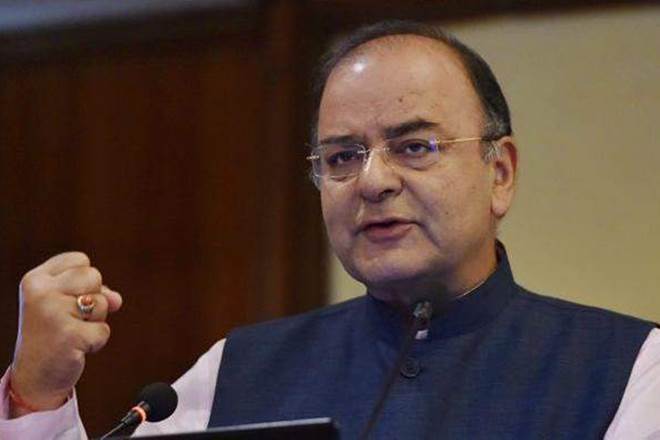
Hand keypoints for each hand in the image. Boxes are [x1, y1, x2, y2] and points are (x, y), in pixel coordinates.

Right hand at [9, 252, 122, 416]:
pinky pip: (104, 330)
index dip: (85, 281)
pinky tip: (75, 348)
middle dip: (94, 298)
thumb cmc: (54, 332)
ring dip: (95, 321)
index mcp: (35, 279)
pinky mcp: (68, 335)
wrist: (35, 375)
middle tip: (71, 319)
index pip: (80, 260)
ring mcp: (52, 313)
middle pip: (94, 275)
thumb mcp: (67, 304)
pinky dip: (96, 341)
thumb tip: (116, 299)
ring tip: (72, 332)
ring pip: (102, 302)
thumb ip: (94, 291)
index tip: (66, 299)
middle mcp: (40, 292)